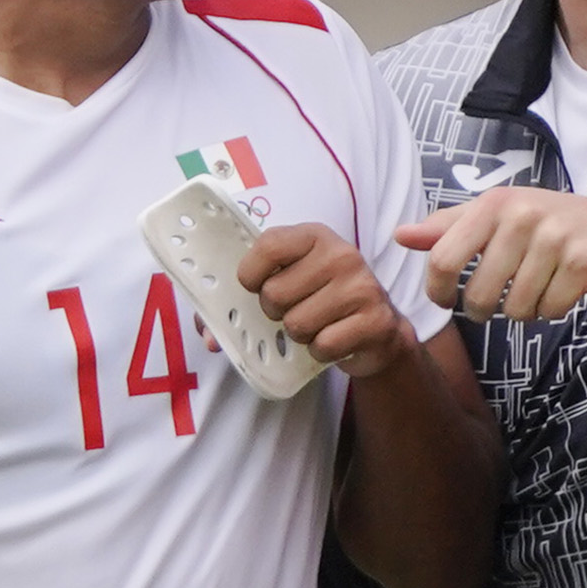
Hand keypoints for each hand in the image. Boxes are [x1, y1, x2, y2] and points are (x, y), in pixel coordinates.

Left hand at [240, 222, 419, 376]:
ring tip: (316, 325)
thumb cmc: (322, 301)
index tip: (254, 286)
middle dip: (275, 313)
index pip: (268, 245)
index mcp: (314, 236)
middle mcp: (341, 254)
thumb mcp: (290, 285)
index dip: (250, 273)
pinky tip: (333, 339)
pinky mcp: (375, 320)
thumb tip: (208, 337)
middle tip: (294, 310)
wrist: (378, 329)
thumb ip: (242, 302)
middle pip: (275, 294)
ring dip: (298, 335)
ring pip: (297, 324)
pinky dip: (320, 351)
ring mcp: (361, 286)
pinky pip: (323, 344)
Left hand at [393, 188, 586, 319]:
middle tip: (494, 302)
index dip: (437, 291)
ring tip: (533, 290)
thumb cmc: (543, 223)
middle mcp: (522, 217)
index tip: (445, 300)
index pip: (443, 259)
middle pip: (479, 295)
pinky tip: (558, 290)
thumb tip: (401, 235)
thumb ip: (447, 227)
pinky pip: (549, 310)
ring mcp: (555, 239)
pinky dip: (550, 310)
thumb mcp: (494, 215)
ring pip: (515, 309)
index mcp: (493, 204)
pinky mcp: (582, 263)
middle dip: (483, 310)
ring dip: (522, 310)